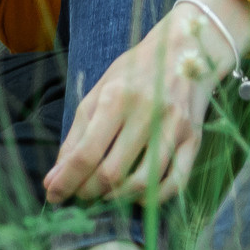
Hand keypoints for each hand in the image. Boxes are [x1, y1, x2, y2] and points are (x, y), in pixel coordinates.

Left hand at [45, 0, 249, 205]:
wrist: (183, 50)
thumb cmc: (134, 72)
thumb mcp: (99, 92)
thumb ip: (76, 136)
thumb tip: (54, 180)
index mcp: (117, 97)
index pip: (86, 153)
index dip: (67, 181)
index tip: (54, 196)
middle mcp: (147, 112)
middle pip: (112, 173)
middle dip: (88, 192)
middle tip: (80, 194)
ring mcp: (174, 128)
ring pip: (143, 183)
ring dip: (117, 199)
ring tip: (104, 195)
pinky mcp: (195, 139)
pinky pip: (175, 183)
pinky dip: (153, 199)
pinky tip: (137, 195)